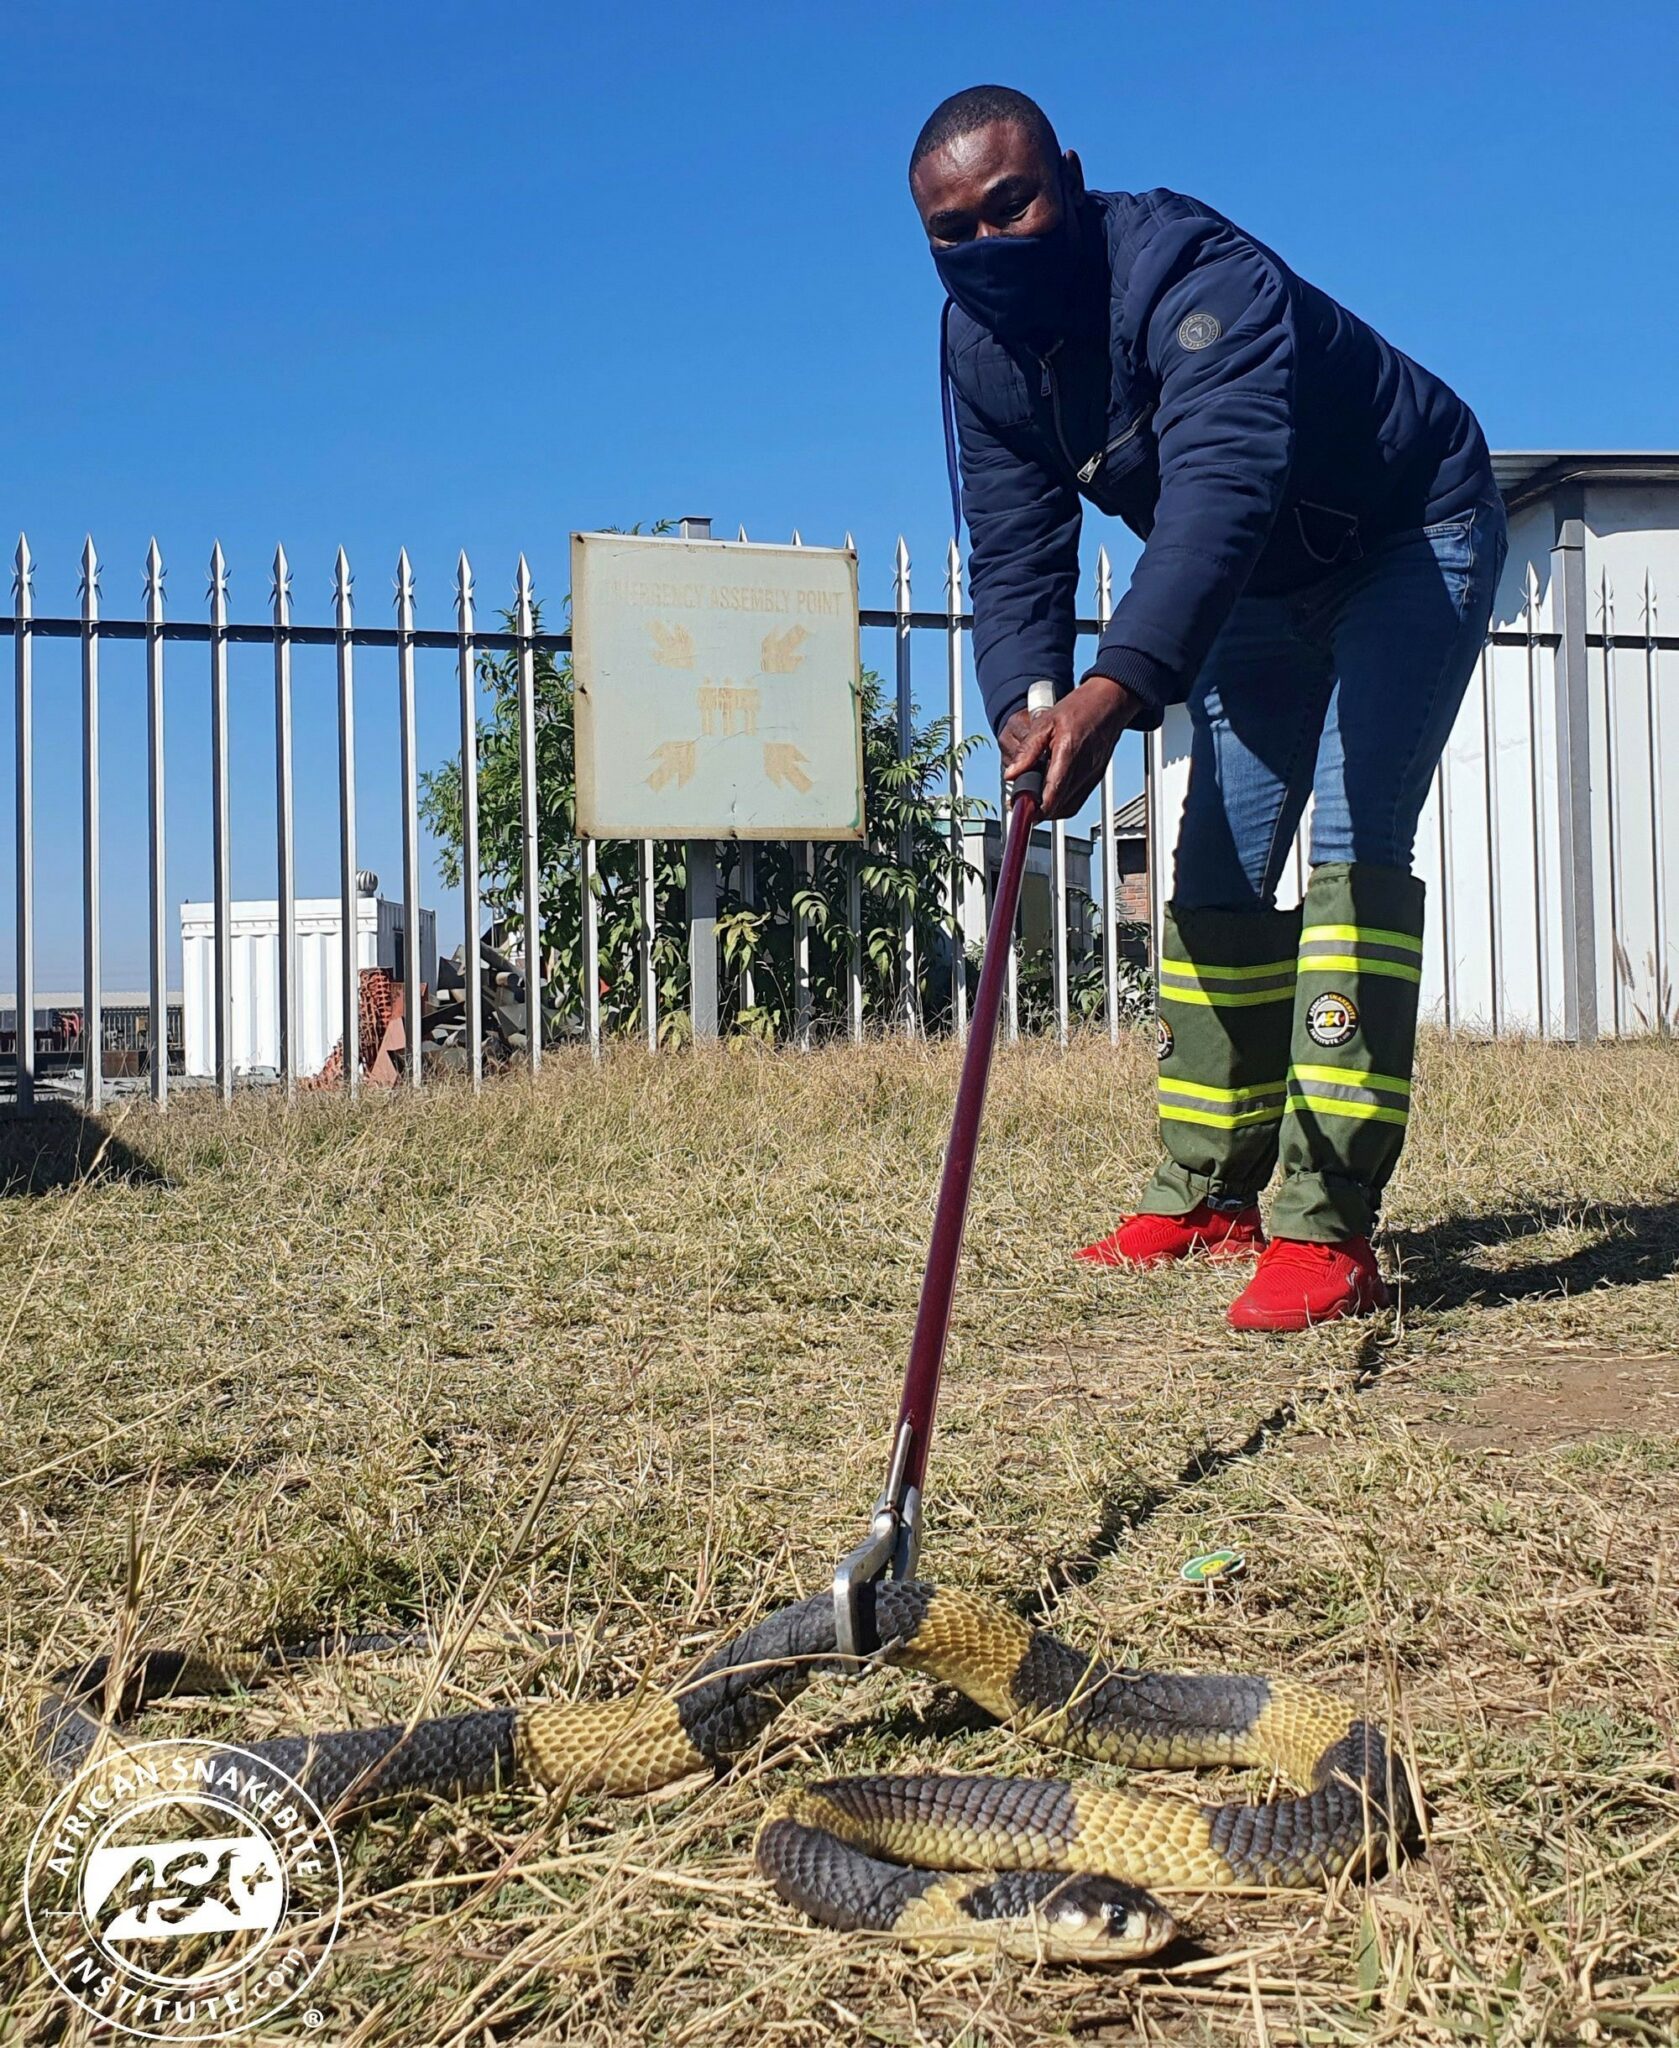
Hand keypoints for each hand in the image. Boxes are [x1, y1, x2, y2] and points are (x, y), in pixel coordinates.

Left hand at [1002, 675, 1138, 818]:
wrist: (1109, 701)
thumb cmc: (1078, 707)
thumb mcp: (1045, 723)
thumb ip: (1027, 751)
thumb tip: (1011, 774)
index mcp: (1069, 754)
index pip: (1052, 793)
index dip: (1036, 809)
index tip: (1020, 810)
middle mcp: (1084, 769)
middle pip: (1059, 806)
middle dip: (1039, 811)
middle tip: (1022, 804)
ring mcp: (1093, 775)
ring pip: (1069, 807)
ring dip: (1051, 810)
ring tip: (1034, 800)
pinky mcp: (1096, 777)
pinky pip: (1078, 799)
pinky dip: (1062, 803)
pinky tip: (1050, 793)